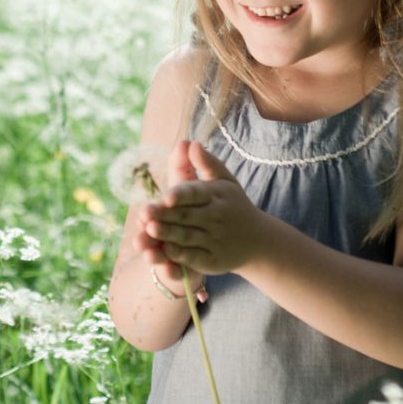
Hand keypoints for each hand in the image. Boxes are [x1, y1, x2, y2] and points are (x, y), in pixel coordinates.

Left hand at [140, 141, 257, 275]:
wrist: (258, 240)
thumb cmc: (234, 204)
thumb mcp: (225, 181)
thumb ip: (207, 163)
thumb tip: (191, 143)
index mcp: (217, 195)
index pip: (196, 193)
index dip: (181, 194)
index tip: (166, 196)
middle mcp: (216, 217)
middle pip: (186, 215)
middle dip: (165, 215)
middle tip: (144, 213)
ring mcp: (215, 240)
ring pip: (188, 237)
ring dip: (168, 234)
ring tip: (150, 230)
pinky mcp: (213, 260)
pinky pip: (195, 257)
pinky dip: (180, 255)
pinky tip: (165, 251)